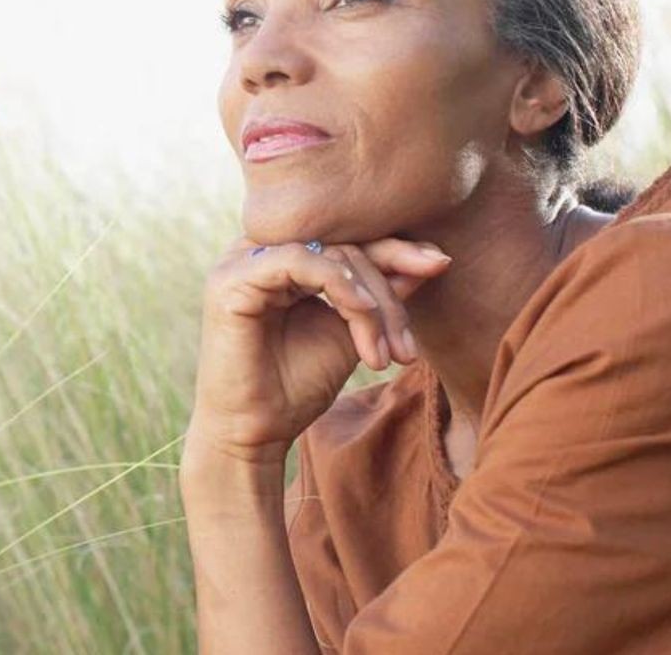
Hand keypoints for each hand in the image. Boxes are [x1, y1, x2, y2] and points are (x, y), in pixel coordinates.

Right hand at [186, 234, 451, 464]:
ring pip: (327, 252)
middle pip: (342, 242)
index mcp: (282, 257)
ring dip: (369, 299)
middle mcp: (257, 250)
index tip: (439, 264)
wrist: (254, 434)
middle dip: (387, 291)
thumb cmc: (296, 386)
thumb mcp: (352, 333)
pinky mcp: (231, 280)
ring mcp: (240, 261)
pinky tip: (362, 316)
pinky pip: (298, 261)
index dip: (395, 248)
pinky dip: (339, 285)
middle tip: (407, 347)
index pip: (346, 236)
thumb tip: (433, 258)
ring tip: (387, 351)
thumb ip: (381, 295)